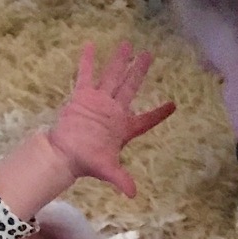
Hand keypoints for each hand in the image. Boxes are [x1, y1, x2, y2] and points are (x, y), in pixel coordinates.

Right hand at [46, 43, 175, 196]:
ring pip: (111, 77)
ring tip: (126, 44)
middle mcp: (113, 111)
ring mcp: (98, 101)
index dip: (159, 113)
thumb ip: (121, 179)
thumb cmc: (86, 161)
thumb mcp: (106, 170)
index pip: (146, 120)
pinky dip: (88, 61)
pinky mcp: (82, 97)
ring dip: (119, 61)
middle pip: (130, 87)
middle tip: (148, 55)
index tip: (173, 105)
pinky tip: (91, 45)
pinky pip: (86, 75)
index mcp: (124, 127)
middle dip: (139, 71)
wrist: (63, 154)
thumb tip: (133, 194)